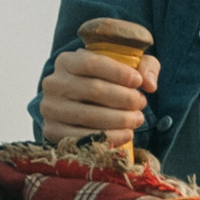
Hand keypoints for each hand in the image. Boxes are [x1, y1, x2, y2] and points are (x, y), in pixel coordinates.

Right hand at [39, 35, 156, 148]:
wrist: (79, 107)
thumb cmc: (105, 84)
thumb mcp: (123, 68)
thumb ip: (142, 66)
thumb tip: (149, 83)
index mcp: (66, 61)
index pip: (91, 63)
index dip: (117, 72)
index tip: (138, 81)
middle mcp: (53, 83)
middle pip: (93, 90)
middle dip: (123, 98)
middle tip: (141, 103)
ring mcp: (50, 109)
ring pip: (89, 115)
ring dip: (119, 119)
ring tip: (137, 119)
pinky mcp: (52, 132)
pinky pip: (84, 138)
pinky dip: (110, 138)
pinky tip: (127, 134)